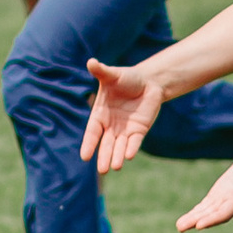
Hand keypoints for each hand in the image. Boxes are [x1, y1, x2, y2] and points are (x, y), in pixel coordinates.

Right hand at [81, 58, 167, 173]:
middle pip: (106, 144)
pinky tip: (129, 156)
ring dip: (117, 156)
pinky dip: (132, 148)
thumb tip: (91, 61)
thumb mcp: (113, 75)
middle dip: (104, 156)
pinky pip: (134, 142)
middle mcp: (111, 126)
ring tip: (114, 167)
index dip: (89, 144)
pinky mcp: (139, 130)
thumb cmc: (126, 78)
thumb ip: (102, 72)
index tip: (84, 156)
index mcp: (100, 114)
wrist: (148, 82)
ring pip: (119, 146)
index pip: (92, 132)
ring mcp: (125, 130)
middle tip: (102, 170)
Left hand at [175, 150, 232, 232]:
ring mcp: (226, 199)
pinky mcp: (220, 195)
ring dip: (194, 218)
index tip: (199, 225)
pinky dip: (197, 212)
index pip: (226, 211)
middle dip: (198, 220)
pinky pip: (207, 206)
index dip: (213, 218)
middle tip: (180, 227)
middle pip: (214, 214)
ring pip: (208, 212)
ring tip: (179, 226)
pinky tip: (187, 218)